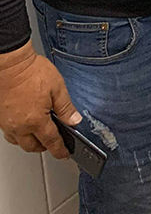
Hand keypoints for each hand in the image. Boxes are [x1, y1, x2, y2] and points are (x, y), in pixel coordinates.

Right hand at [0, 40, 80, 159]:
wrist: (11, 65)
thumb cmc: (32, 72)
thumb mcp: (58, 88)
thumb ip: (66, 107)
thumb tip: (74, 121)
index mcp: (35, 120)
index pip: (50, 141)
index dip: (59, 150)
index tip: (65, 154)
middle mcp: (19, 126)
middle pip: (32, 147)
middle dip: (45, 148)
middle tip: (54, 143)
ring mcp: (7, 123)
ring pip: (19, 142)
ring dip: (30, 142)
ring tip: (41, 134)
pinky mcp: (0, 118)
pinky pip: (10, 133)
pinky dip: (19, 134)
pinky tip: (26, 125)